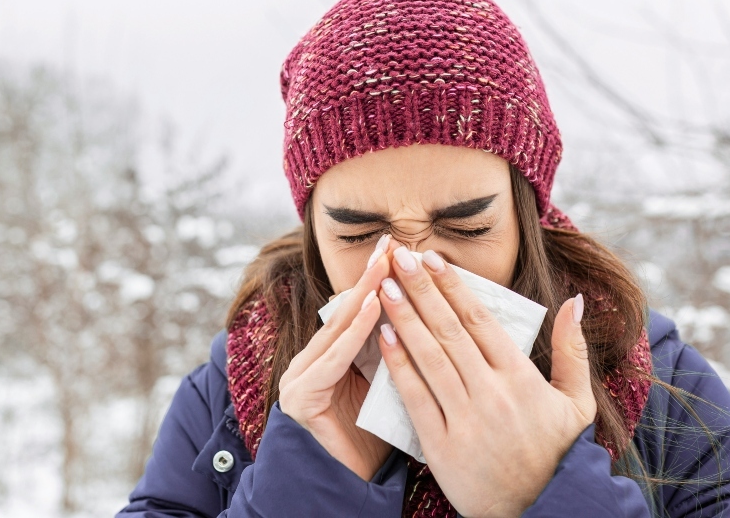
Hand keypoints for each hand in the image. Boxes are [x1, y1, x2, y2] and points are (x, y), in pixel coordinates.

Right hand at [278, 236, 394, 480]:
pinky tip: (374, 309)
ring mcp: (302, 378)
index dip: (381, 280)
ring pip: (338, 329)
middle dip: (372, 277)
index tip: (402, 249)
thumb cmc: (379, 436)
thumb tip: (428, 308)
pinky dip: (354, 332)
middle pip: (348, 313)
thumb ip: (397, 350)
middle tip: (392, 244)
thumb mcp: (392, 383)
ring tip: (387, 268)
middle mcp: (312, 362)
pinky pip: (333, 359)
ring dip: (365, 296)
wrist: (355, 485)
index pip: (361, 312)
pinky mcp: (301, 397)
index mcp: (334, 358)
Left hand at [375, 240, 595, 516]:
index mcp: (521, 379)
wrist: (539, 514)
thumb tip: (576, 301)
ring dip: (403, 319)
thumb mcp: (577, 403)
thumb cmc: (556, 454)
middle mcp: (491, 394)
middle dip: (421, 289)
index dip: (453, 286)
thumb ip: (574, 351)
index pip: (480, 321)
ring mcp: (465, 420)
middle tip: (399, 256)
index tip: (432, 258)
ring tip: (385, 287)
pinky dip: (399, 366)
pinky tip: (383, 337)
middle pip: (449, 331)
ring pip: (429, 358)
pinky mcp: (443, 446)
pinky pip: (416, 397)